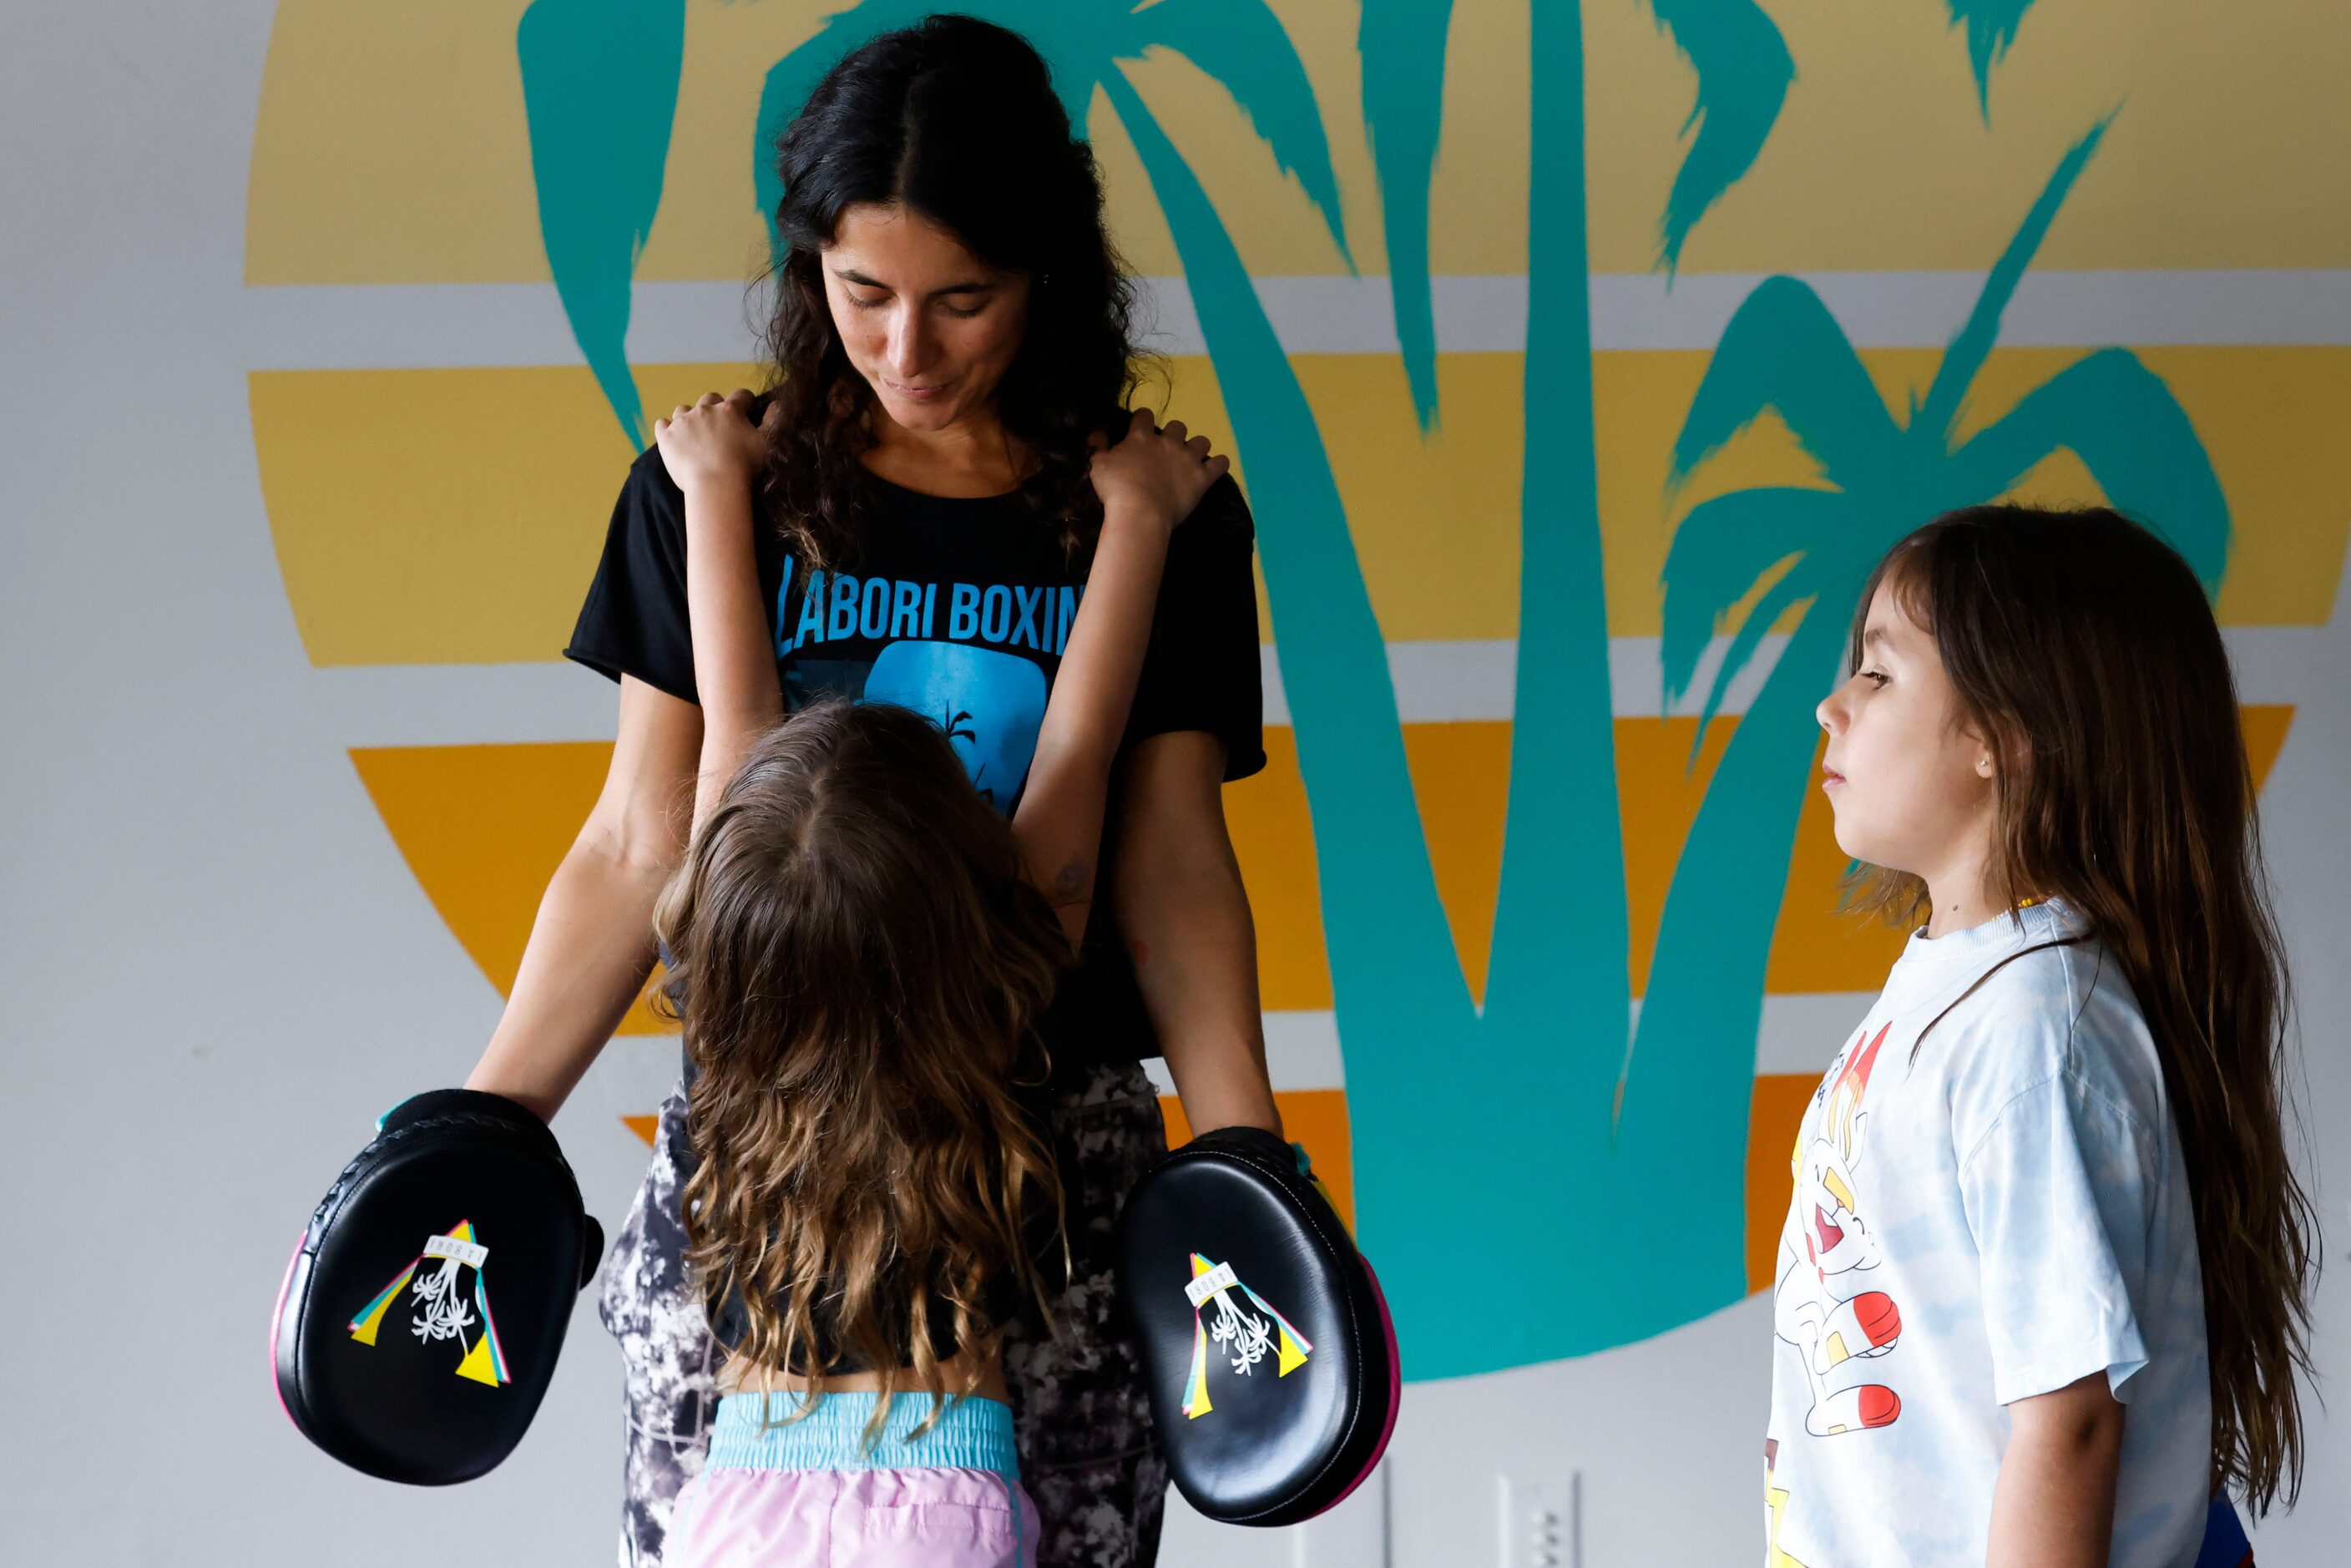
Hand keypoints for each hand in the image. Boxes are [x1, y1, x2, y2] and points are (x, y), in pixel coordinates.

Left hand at [654, 390, 766, 498]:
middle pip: (709, 398)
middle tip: (718, 424)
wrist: (714, 484)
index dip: (745, 401)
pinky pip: (662, 424)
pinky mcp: (666, 437)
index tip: (747, 408)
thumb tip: (777, 404)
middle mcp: (705, 409)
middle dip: (714, 407)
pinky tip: (672, 436)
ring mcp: (683, 422)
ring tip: (693, 432)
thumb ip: (772, 421)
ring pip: (683, 409)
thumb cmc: (744, 466)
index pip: (740, 396)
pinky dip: (667, 428)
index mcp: (730, 410)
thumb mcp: (766, 443)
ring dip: (689, 416)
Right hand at [1088, 408, 1229, 536]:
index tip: (1139, 431)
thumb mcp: (1097, 465)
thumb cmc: (1115, 490)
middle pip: (1177, 426)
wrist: (1140, 513)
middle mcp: (1167, 442)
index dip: (1142, 420)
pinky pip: (1220, 464)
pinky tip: (1214, 468)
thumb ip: (1097, 445)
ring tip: (1190, 460)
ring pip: (1201, 441)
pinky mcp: (1203, 477)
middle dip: (1174, 435)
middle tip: (1166, 453)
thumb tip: (1096, 431)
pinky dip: (1219, 464)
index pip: (1144, 415)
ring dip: (1197, 448)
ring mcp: (1188, 459)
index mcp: (1141, 437)